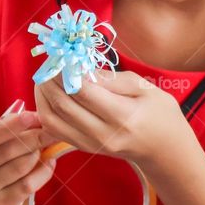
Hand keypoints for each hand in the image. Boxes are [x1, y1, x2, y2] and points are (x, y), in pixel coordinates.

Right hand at [0, 106, 57, 204]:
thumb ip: (6, 124)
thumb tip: (37, 119)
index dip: (11, 126)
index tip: (33, 116)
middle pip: (7, 151)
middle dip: (34, 137)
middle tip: (53, 128)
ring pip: (20, 167)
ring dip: (38, 152)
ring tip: (47, 143)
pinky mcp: (0, 204)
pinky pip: (28, 185)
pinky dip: (43, 171)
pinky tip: (49, 160)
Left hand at [34, 70, 195, 170]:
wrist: (162, 149)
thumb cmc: (159, 113)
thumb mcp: (144, 88)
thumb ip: (111, 79)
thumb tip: (80, 68)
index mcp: (122, 116)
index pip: (82, 91)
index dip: (66, 70)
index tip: (62, 55)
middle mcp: (102, 134)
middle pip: (62, 105)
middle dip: (50, 80)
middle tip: (50, 62)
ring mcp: (90, 144)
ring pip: (51, 118)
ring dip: (42, 95)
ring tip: (45, 76)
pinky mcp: (82, 147)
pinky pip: (53, 129)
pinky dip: (44, 109)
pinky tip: (47, 94)